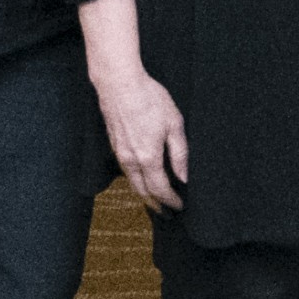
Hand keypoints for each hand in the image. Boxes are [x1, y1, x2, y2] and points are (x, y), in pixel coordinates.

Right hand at [88, 58, 190, 211]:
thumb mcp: (174, 124)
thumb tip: (184, 177)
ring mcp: (119, 153)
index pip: (160, 189)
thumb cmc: (149, 99)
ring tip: (156, 202)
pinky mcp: (114, 145)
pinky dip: (136, 181)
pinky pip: (126, 171)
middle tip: (167, 215)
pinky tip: (143, 179)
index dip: (171, 201)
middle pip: (143, 192)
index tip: (180, 207)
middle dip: (156, 205)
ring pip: (132, 183)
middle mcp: (130, 160)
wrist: (119, 83)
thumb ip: (180, 153)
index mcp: (148, 157)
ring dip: (144, 195)